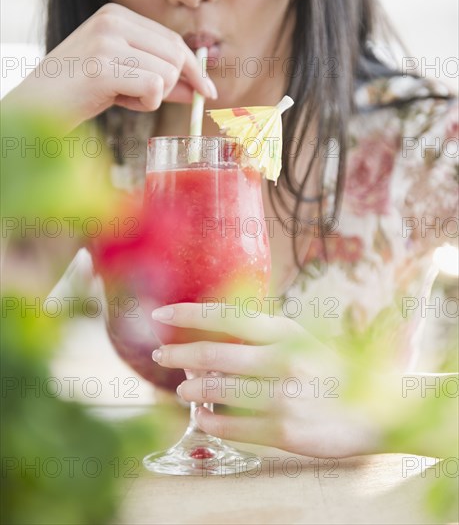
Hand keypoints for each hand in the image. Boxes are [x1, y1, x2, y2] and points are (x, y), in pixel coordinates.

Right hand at [4, 3, 216, 130]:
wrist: (40, 105)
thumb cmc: (82, 90)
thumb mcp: (124, 76)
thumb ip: (161, 77)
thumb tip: (198, 88)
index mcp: (116, 16)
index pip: (173, 41)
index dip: (193, 69)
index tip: (206, 90)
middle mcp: (113, 21)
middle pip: (176, 56)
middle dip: (171, 85)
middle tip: (143, 97)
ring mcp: (107, 42)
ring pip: (167, 74)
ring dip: (153, 97)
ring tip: (123, 97)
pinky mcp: (104, 68)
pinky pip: (153, 89)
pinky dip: (144, 104)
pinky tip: (119, 102)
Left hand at [151, 303, 379, 457]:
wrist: (375, 411)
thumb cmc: (329, 369)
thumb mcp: (301, 340)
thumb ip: (261, 335)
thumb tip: (210, 334)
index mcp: (285, 332)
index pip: (224, 316)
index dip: (187, 314)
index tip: (160, 315)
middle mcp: (282, 360)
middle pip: (212, 354)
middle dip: (178, 354)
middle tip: (162, 355)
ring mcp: (283, 397)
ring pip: (217, 391)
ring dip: (191, 390)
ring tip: (183, 389)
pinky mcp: (284, 431)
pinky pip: (231, 426)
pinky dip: (209, 421)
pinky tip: (202, 418)